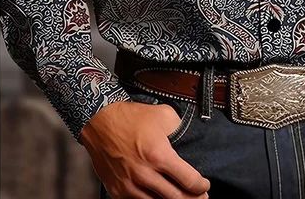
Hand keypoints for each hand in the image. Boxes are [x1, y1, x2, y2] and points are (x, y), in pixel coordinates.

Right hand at [79, 100, 210, 198]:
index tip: (204, 185)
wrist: (100, 121)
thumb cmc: (131, 117)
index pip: (188, 180)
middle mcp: (144, 174)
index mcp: (159, 155)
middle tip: (200, 198)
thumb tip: (189, 139)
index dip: (200, 186)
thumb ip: (179, 128)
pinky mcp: (117, 191)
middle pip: (175, 198)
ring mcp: (129, 185)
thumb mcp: (163, 114)